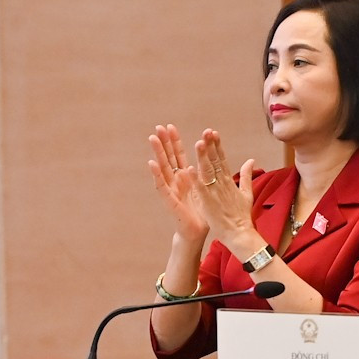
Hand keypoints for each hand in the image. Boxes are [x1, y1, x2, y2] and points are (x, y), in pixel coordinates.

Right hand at [147, 125, 207, 244]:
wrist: (197, 231)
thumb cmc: (201, 210)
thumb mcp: (205, 188)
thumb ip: (204, 173)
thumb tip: (207, 157)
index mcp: (185, 177)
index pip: (179, 155)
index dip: (174, 142)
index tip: (171, 127)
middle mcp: (175, 181)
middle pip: (168, 158)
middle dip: (164, 142)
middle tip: (158, 126)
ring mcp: (171, 189)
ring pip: (162, 168)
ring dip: (157, 153)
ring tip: (152, 138)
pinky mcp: (169, 200)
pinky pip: (162, 185)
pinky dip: (156, 174)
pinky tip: (151, 163)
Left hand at [192, 130, 263, 257]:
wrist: (240, 234)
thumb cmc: (241, 215)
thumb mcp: (246, 193)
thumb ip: (246, 175)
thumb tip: (251, 160)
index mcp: (229, 181)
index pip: (222, 159)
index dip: (217, 146)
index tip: (213, 133)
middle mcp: (222, 184)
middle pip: (215, 162)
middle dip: (211, 146)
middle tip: (206, 131)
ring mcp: (215, 193)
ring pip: (208, 172)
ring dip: (203, 157)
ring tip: (198, 143)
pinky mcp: (209, 204)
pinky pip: (201, 190)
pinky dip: (195, 179)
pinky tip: (189, 169)